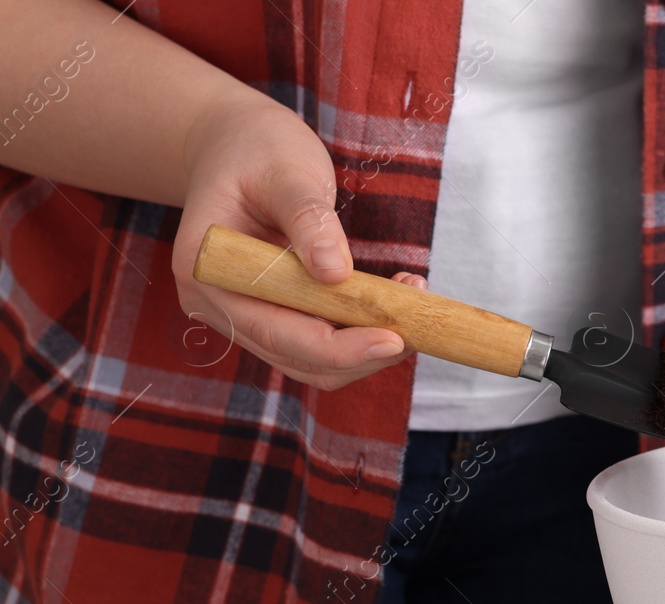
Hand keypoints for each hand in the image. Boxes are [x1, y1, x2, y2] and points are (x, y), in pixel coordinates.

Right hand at [173, 96, 417, 388]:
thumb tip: (335, 273)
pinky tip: (392, 300)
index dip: (339, 347)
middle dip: (363, 351)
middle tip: (419, 321)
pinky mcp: (271, 314)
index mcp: (206, 271)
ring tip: (411, 302)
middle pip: (299, 359)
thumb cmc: (257, 149)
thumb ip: (310, 220)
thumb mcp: (287, 173)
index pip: (278, 333)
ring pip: (313, 361)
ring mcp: (242, 314)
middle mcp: (216, 305)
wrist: (235, 143)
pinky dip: (358, 331)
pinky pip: (319, 340)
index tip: (394, 339)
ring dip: (367, 345)